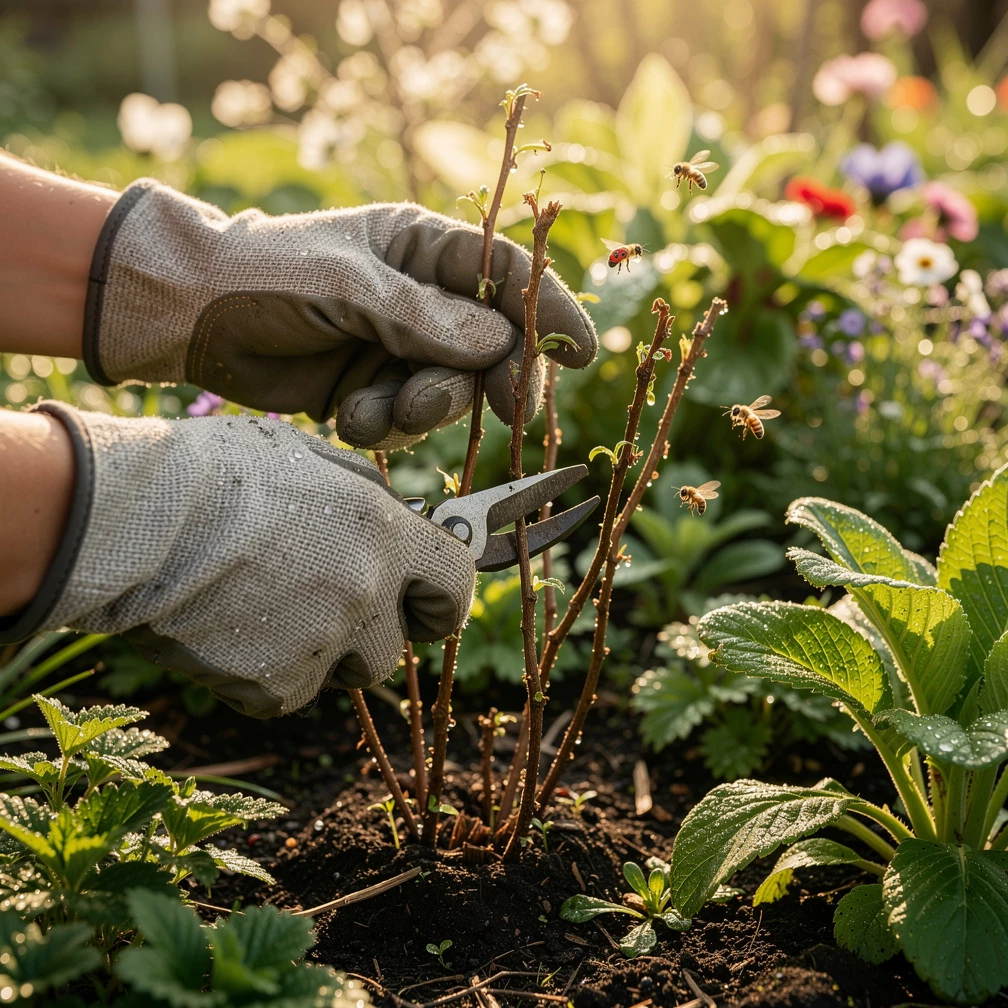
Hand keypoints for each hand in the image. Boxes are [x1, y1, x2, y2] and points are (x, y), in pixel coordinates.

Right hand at [8, 403, 475, 716]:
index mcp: (383, 533)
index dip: (445, 598)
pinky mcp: (274, 686)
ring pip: (343, 671)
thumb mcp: (308, 455)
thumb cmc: (218, 472)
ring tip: (263, 609)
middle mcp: (366, 593)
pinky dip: (266, 673)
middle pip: (397, 644)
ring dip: (320, 653)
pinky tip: (228, 631)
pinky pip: (286, 691)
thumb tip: (393, 512)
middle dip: (374, 632)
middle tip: (330, 607)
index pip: (456, 585)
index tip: (431, 602)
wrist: (139, 521)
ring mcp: (322, 644)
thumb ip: (365, 492)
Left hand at [85, 181, 596, 448]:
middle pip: (492, 344)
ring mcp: (398, 345)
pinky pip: (405, 417)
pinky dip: (383, 423)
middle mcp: (422, 298)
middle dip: (494, 380)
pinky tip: (347, 413)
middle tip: (508, 412)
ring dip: (424, 408)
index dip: (549, 310)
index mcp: (422, 248)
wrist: (190, 314)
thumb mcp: (349, 286)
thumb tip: (499, 342)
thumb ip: (424, 317)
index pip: (507, 274)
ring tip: (380, 408)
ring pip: (450, 390)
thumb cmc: (267, 274)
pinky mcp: (372, 386)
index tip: (581, 353)